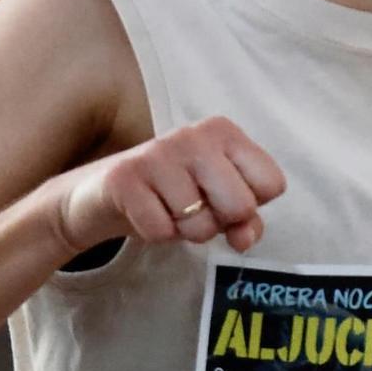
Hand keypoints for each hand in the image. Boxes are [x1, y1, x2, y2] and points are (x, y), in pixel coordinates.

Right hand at [51, 116, 285, 255]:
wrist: (99, 195)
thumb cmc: (170, 195)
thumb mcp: (216, 203)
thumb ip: (246, 221)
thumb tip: (246, 238)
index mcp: (225, 132)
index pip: (272, 184)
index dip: (249, 207)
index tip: (222, 200)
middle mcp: (194, 134)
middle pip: (241, 205)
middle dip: (218, 222)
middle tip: (193, 210)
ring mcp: (158, 152)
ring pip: (199, 223)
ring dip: (183, 230)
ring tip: (166, 209)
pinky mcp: (125, 177)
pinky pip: (161, 230)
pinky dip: (156, 234)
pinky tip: (145, 214)